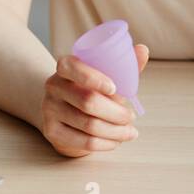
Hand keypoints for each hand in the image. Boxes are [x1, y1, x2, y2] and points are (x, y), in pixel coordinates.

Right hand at [41, 43, 149, 157]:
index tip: (115, 88)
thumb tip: (143, 50)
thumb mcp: (103, 75)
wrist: (62, 110)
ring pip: (89, 125)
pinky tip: (116, 141)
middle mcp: (53, 86)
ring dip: (116, 131)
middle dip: (116, 113)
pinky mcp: (51, 131)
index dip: (94, 78)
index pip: (72, 67)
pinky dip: (105, 143)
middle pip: (88, 101)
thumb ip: (123, 65)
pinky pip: (84, 142)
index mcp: (65, 66)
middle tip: (131, 117)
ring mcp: (50, 109)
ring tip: (130, 131)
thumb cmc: (89, 89)